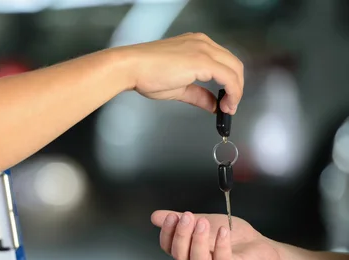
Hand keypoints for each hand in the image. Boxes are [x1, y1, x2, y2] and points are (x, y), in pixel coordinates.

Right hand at [123, 32, 243, 113]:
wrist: (132, 67)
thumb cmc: (146, 73)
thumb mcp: (178, 87)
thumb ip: (198, 95)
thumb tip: (212, 105)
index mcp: (197, 45)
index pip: (223, 62)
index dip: (229, 83)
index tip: (226, 101)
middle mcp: (203, 43)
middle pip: (234, 64)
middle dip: (236, 88)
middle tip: (230, 107)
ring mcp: (204, 50)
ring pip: (235, 69)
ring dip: (236, 91)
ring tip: (229, 108)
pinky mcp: (202, 60)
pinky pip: (228, 77)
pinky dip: (233, 92)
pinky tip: (227, 105)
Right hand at [151, 210, 281, 259]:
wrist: (259, 247)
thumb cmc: (232, 237)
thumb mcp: (203, 223)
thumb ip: (181, 220)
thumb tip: (156, 216)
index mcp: (188, 254)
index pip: (168, 248)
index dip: (167, 233)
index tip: (172, 216)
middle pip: (180, 255)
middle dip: (181, 234)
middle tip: (187, 216)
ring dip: (197, 240)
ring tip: (202, 222)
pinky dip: (220, 245)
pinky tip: (222, 231)